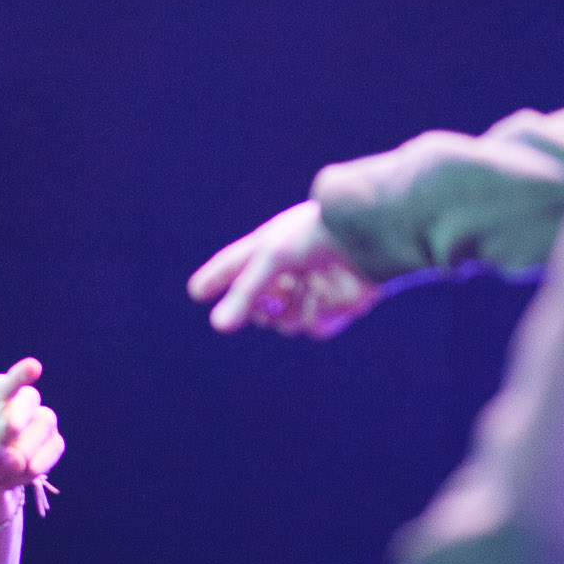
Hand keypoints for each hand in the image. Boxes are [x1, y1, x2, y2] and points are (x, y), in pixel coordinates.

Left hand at [0, 357, 64, 498]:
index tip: (34, 367)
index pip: (7, 383)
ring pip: (43, 428)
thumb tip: (17, 462)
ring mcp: (42, 419)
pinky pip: (50, 454)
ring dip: (18, 458)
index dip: (21, 375)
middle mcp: (23, 399)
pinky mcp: (54, 441)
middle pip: (27, 405)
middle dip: (10, 429)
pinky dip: (28, 473)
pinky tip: (10, 477)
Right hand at [187, 201, 381, 338]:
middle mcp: (290, 271)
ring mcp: (313, 291)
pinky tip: (324, 294)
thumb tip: (217, 327)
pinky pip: (312, 328)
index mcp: (270, 249)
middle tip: (273, 291)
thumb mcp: (270, 259)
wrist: (366, 238)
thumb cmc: (314, 235)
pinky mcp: (336, 309)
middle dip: (260, 305)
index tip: (196, 291)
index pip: (234, 266)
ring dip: (289, 310)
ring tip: (301, 286)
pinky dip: (314, 314)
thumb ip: (243, 294)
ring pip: (284, 323)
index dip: (216, 279)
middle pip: (258, 306)